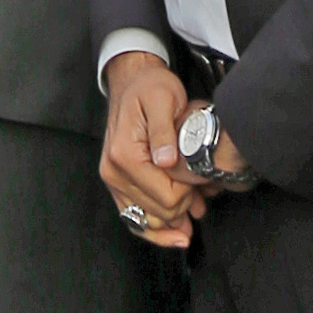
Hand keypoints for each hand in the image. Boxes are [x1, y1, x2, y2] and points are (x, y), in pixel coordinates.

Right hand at [100, 53, 202, 250]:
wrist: (133, 81)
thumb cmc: (149, 87)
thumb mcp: (163, 98)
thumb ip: (164, 131)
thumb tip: (166, 161)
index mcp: (124, 155)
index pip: (165, 198)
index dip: (188, 194)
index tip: (198, 178)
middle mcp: (113, 172)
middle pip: (159, 214)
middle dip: (184, 206)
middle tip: (200, 188)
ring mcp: (112, 180)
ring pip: (145, 224)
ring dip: (173, 222)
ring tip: (194, 208)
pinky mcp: (116, 184)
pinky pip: (133, 220)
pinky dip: (156, 230)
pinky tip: (176, 231)